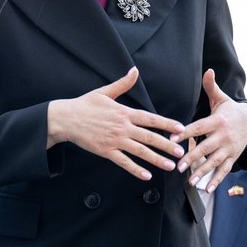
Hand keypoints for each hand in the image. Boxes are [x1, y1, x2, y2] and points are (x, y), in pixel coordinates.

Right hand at [47, 68, 184, 179]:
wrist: (65, 119)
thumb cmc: (84, 105)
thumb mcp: (104, 92)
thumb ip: (123, 84)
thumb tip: (134, 70)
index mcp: (124, 112)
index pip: (151, 118)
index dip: (167, 123)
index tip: (181, 128)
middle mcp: (123, 127)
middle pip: (149, 137)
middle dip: (167, 145)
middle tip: (182, 152)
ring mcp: (115, 140)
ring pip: (140, 152)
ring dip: (157, 159)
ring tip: (170, 166)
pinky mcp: (105, 151)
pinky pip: (124, 162)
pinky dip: (136, 169)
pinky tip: (147, 176)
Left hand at [169, 70, 246, 191]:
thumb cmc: (230, 110)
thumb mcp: (221, 98)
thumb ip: (211, 87)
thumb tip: (208, 70)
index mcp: (217, 121)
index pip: (199, 127)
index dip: (185, 132)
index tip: (172, 138)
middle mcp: (223, 136)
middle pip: (206, 147)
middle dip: (192, 157)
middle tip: (178, 166)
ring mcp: (229, 148)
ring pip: (214, 161)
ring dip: (202, 172)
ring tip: (190, 181)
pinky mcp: (233, 157)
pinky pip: (224, 170)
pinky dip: (216, 180)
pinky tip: (207, 189)